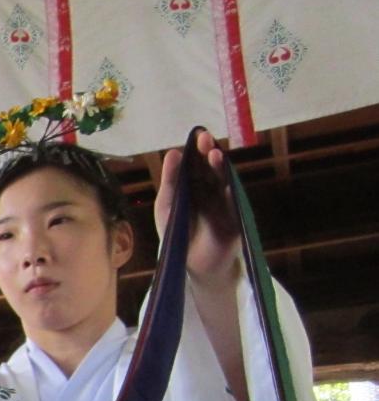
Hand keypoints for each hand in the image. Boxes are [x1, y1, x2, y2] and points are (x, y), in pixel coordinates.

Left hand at [154, 129, 238, 287]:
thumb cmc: (176, 233)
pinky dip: (229, 193)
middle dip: (208, 153)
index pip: (198, 163)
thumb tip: (172, 152)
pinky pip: (232, 204)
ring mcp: (224, 204)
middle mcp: (212, 191)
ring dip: (219, 169)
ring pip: (224, 182)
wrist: (189, 265)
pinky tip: (225, 184)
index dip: (198, 150)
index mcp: (195, 186)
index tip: (197, 135)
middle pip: (212, 168)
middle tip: (204, 139)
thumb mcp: (167, 205)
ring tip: (213, 155)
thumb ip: (170, 181)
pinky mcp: (233, 220)